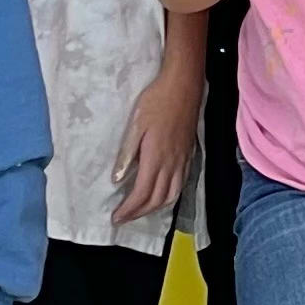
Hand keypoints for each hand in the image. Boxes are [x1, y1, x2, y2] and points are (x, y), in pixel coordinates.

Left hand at [109, 52, 205, 226]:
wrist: (184, 85)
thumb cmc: (156, 101)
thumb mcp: (135, 124)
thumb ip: (127, 153)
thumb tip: (117, 179)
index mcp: (156, 158)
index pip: (142, 194)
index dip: (129, 209)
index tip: (115, 218)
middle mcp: (172, 164)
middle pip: (157, 199)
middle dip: (139, 213)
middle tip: (124, 219)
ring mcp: (183, 160)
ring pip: (171, 195)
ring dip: (155, 208)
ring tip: (140, 211)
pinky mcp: (189, 154)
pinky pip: (180, 184)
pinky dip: (169, 197)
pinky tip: (161, 194)